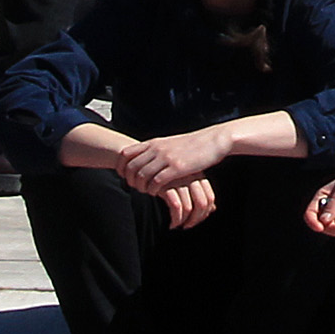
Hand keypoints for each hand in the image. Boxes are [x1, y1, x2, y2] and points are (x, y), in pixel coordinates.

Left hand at [118, 124, 239, 192]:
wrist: (213, 140)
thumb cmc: (192, 145)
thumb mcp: (170, 143)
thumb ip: (156, 149)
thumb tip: (143, 158)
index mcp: (154, 142)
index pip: (125, 154)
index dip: (120, 167)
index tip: (124, 177)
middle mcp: (157, 149)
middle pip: (130, 167)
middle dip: (129, 181)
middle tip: (136, 188)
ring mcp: (166, 158)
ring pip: (141, 176)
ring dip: (141, 187)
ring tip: (147, 191)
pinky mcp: (177, 168)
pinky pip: (156, 182)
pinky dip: (153, 190)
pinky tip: (158, 193)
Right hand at [159, 177, 217, 230]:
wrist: (144, 162)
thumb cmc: (168, 175)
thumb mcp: (186, 180)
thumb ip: (200, 193)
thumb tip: (213, 209)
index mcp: (198, 174)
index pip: (210, 197)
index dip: (205, 213)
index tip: (195, 221)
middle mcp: (190, 176)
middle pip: (202, 203)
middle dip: (196, 219)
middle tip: (187, 226)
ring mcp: (178, 180)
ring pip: (189, 208)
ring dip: (184, 222)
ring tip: (178, 225)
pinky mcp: (165, 185)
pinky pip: (176, 207)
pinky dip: (175, 219)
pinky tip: (171, 224)